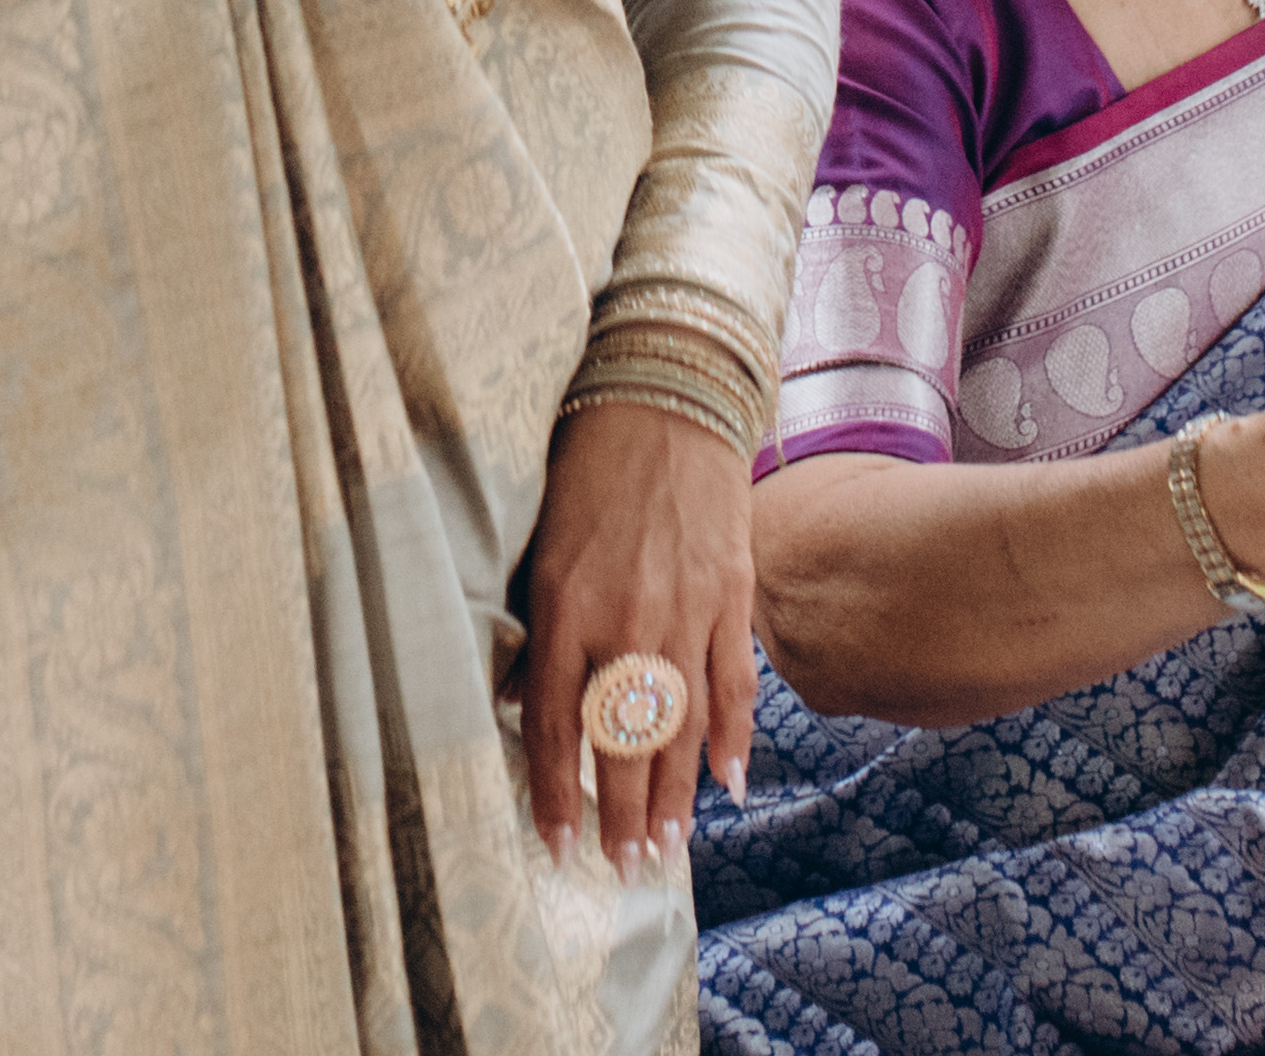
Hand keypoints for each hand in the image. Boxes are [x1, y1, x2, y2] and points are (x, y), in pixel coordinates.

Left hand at [507, 397, 753, 871]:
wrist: (666, 396)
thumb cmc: (588, 466)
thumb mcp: (542, 543)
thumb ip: (541, 627)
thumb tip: (531, 704)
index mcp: (567, 606)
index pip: (560, 725)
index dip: (558, 793)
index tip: (555, 845)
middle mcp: (628, 618)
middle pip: (624, 741)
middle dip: (622, 813)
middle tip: (621, 867)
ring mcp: (687, 610)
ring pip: (680, 726)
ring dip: (674, 795)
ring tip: (666, 850)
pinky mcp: (732, 593)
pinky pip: (733, 683)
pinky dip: (732, 739)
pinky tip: (728, 785)